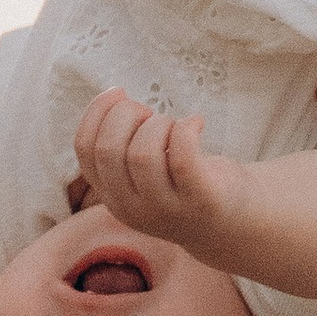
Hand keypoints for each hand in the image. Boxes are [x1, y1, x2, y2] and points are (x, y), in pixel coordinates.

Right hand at [73, 86, 250, 261]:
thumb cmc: (184, 182)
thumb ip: (121, 146)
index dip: (96, 111)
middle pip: (108, 149)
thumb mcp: (141, 172)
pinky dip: (187, 127)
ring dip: (159, 124)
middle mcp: (131, 208)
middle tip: (150, 113)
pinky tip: (197, 123)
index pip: (83, 149)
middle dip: (125, 114)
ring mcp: (164, 208)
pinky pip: (182, 156)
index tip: (119, 93)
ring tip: (174, 126)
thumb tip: (115, 96)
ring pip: (143, 154)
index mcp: (110, 196)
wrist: (233, 221)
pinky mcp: (199, 200)